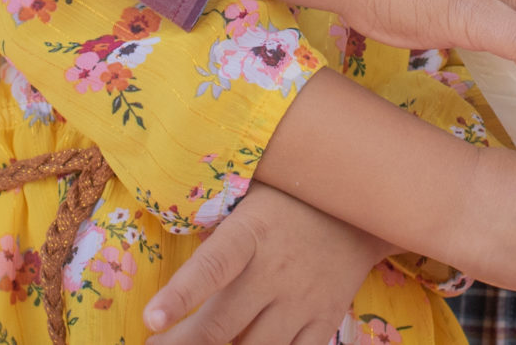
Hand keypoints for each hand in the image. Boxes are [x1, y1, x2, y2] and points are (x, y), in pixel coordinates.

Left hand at [145, 184, 383, 344]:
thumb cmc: (290, 197)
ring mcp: (302, 301)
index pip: (214, 266)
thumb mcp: (251, 190)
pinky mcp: (323, 321)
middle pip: (221, 325)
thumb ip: (213, 211)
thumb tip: (162, 214)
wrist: (363, 209)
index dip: (181, 294)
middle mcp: (277, 271)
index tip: (151, 319)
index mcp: (253, 232)